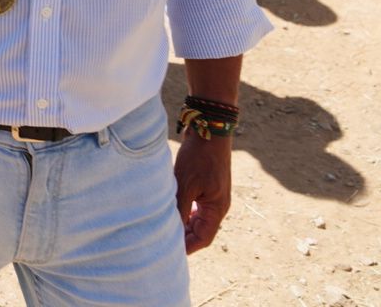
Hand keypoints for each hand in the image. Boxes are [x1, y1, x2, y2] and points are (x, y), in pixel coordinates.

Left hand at [174, 132, 231, 253]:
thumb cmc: (198, 157)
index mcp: (217, 208)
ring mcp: (213, 194)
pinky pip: (196, 204)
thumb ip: (180, 208)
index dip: (188, 247)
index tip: (170, 252)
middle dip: (184, 237)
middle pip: (201, 230)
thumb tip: (171, 230)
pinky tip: (171, 208)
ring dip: (183, 223)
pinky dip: (185, 210)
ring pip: (198, 217)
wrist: (209, 128)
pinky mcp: (207, 184)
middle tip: (162, 240)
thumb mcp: (185, 184)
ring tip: (164, 226)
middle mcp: (218, 204)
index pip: (204, 238)